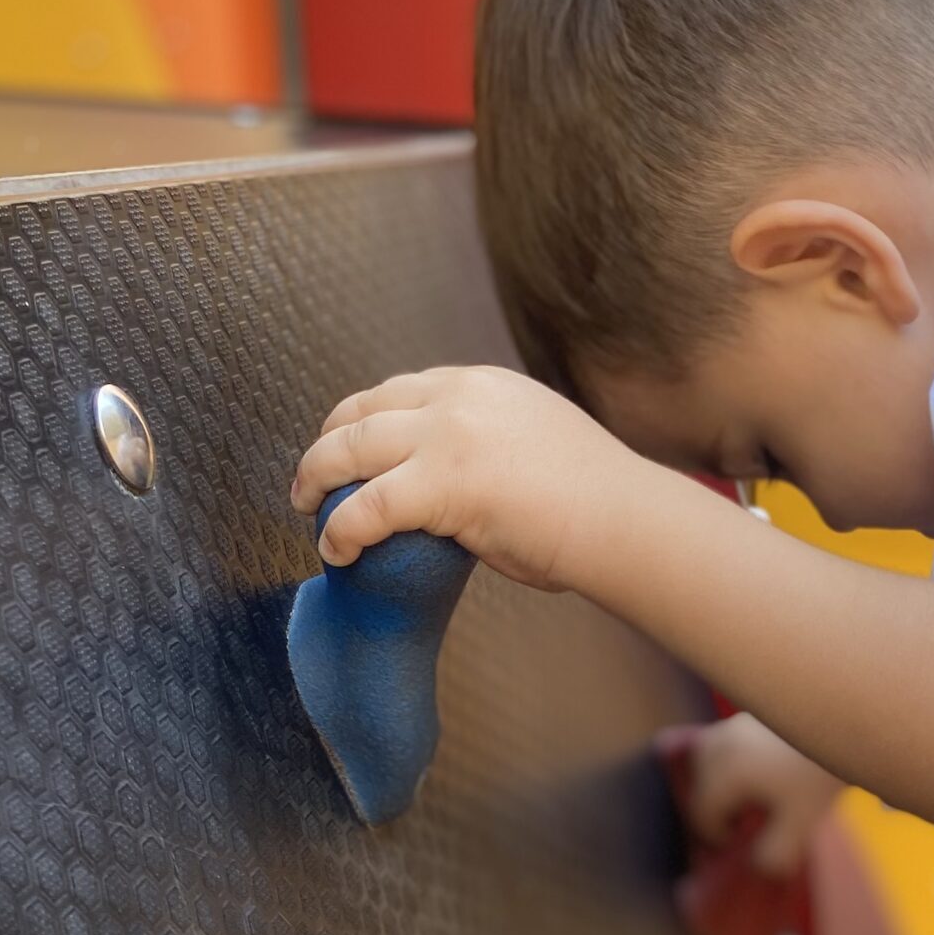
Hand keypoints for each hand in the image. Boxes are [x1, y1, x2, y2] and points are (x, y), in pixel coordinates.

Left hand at [291, 365, 627, 589]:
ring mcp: (446, 436)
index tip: (348, 451)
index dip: (359, 423)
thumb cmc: (594, 500)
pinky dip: (340, 531)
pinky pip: (363, 508)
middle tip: (311, 484)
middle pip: (358, 412)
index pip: (396, 391)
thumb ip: (486, 443)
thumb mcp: (533, 440)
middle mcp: (457, 397)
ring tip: (309, 513)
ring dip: (315, 482)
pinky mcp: (439, 484)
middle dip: (324, 449)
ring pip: (346, 451)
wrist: (624, 518)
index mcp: (481, 384)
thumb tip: (453, 481)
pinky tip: (337, 550)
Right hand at [669, 713, 842, 876]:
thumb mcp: (800, 824)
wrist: (849, 725)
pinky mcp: (753, 711)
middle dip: (718, 805)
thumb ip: (774, 854)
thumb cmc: (820, 776)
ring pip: (710, 755)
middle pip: (701, 781)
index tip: (738, 842)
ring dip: (721, 778)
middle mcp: (722, 742)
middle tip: (745, 821)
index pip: (703, 810)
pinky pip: (729, 739)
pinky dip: (735, 757)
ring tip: (751, 793)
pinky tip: (765, 768)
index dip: (717, 834)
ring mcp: (736, 721)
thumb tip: (758, 865)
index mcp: (725, 771)